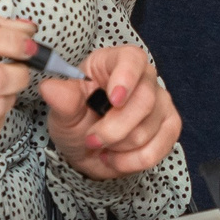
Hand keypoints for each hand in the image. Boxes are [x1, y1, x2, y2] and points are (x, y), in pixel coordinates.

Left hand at [43, 46, 181, 180]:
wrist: (87, 148)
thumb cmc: (76, 120)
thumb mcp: (63, 112)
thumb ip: (61, 100)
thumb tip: (49, 88)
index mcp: (114, 62)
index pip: (132, 59)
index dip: (126, 78)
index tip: (113, 100)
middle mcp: (143, 78)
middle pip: (144, 101)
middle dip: (114, 129)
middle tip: (92, 140)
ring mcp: (160, 102)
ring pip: (148, 129)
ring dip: (119, 147)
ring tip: (103, 147)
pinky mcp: (170, 127)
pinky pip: (158, 150)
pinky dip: (132, 161)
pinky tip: (117, 157)